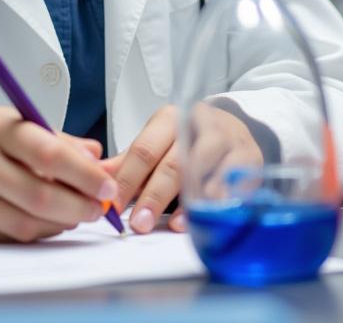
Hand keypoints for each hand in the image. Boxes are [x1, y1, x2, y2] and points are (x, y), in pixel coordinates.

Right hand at [0, 107, 117, 242]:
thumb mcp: (22, 127)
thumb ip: (62, 142)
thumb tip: (96, 158)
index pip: (48, 153)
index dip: (84, 174)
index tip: (108, 187)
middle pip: (39, 195)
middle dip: (79, 205)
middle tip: (100, 208)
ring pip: (26, 222)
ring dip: (62, 222)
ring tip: (77, 213)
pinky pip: (11, 236)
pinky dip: (39, 231)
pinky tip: (50, 221)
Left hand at [104, 104, 262, 234]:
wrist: (233, 127)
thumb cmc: (187, 140)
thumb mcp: (157, 142)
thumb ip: (128, 163)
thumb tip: (93, 177)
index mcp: (169, 118)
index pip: (144, 150)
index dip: (127, 179)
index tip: (113, 205)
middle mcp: (197, 124)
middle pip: (172, 164)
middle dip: (153, 196)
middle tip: (138, 223)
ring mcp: (226, 140)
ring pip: (204, 171)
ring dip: (187, 202)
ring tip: (172, 225)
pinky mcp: (249, 157)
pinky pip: (233, 182)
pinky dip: (218, 202)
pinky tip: (206, 216)